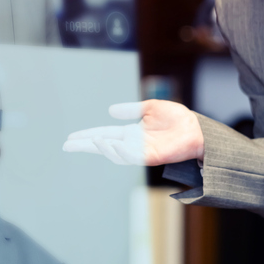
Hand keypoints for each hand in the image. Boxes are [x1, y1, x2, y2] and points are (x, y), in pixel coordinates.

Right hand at [61, 101, 203, 165]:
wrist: (197, 129)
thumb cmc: (178, 119)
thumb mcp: (150, 108)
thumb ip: (131, 110)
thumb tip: (110, 111)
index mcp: (131, 132)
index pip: (104, 133)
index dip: (87, 135)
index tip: (71, 137)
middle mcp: (132, 143)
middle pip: (103, 145)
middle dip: (85, 146)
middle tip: (66, 146)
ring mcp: (140, 151)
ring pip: (114, 153)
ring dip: (100, 148)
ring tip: (91, 141)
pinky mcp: (149, 156)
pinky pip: (129, 156)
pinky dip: (117, 151)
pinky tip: (108, 143)